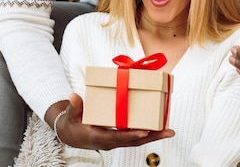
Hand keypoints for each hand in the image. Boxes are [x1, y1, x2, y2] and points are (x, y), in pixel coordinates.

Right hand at [47, 93, 174, 150]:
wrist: (70, 134)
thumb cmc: (71, 123)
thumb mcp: (70, 115)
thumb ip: (74, 106)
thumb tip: (74, 96)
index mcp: (98, 137)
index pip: (117, 137)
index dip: (131, 134)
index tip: (145, 131)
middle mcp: (109, 142)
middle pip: (133, 141)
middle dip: (152, 137)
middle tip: (168, 132)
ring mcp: (115, 141)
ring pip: (136, 140)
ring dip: (153, 136)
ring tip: (168, 130)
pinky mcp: (118, 138)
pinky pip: (134, 136)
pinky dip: (146, 133)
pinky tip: (157, 127)